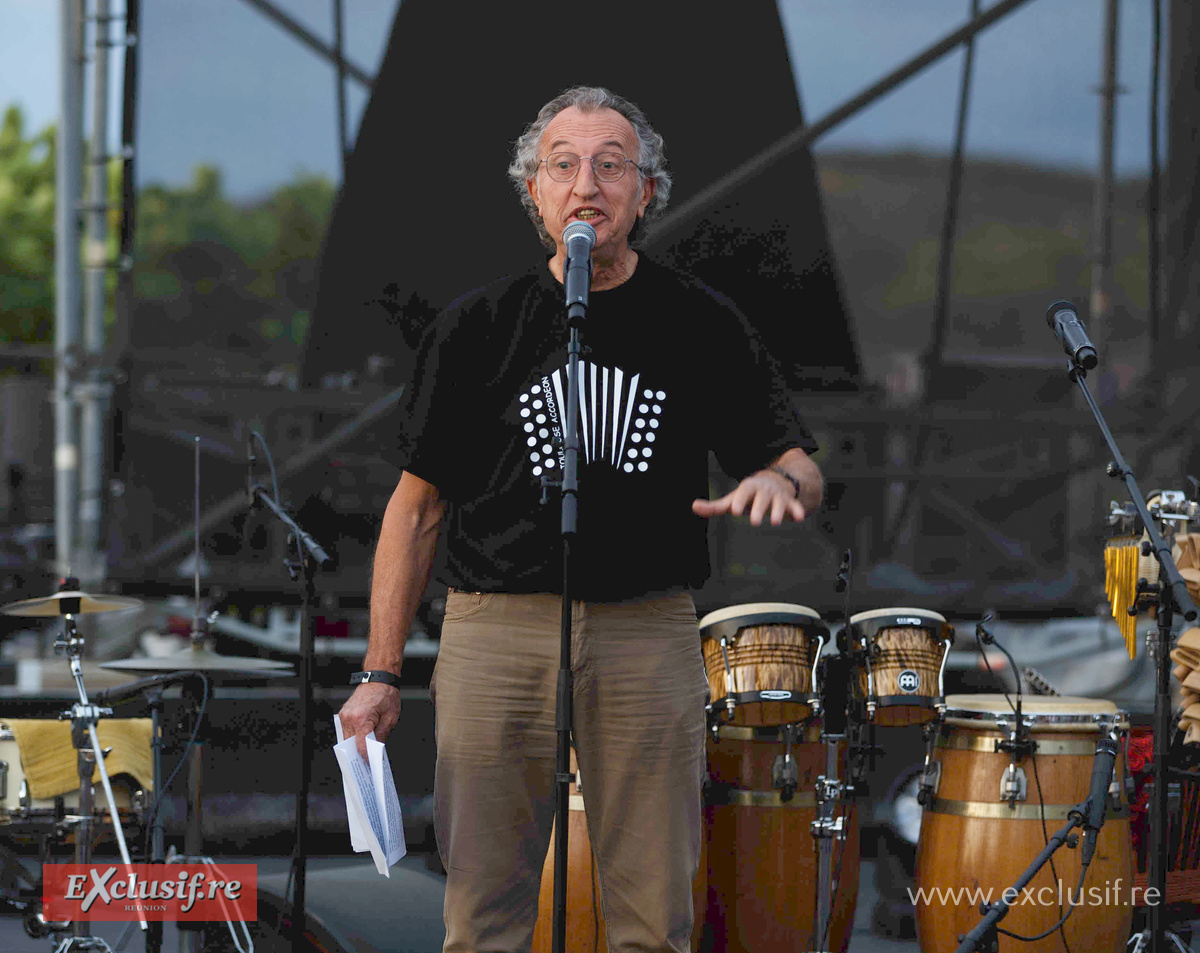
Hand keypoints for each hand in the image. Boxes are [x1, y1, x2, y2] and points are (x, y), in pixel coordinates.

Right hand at [338, 681, 401, 759]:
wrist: (378, 678)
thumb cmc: (386, 694)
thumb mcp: (390, 718)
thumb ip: (381, 736)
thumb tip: (376, 751)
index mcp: (362, 718)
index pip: (361, 745)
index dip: (366, 757)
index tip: (371, 766)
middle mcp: (349, 717)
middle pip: (351, 744)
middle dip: (360, 753)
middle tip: (368, 764)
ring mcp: (344, 715)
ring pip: (348, 739)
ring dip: (356, 745)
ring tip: (366, 754)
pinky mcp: (344, 714)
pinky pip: (347, 730)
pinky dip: (354, 736)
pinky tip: (362, 741)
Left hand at [692, 470, 806, 525]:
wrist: (776, 482)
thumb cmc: (748, 495)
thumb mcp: (733, 498)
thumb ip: (715, 506)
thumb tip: (693, 506)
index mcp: (748, 487)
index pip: (743, 492)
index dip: (739, 500)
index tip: (734, 511)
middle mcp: (764, 490)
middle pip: (761, 499)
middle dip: (758, 509)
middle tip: (754, 522)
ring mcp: (778, 495)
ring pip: (779, 502)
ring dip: (778, 511)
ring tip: (776, 522)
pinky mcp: (790, 501)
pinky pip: (795, 505)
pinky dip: (798, 510)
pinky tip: (800, 518)